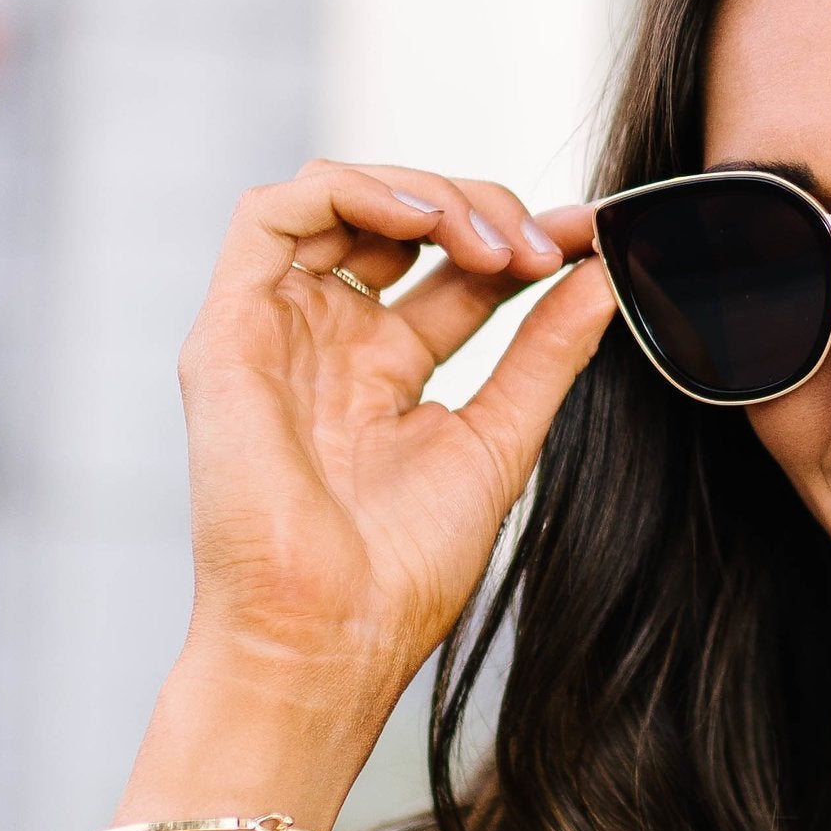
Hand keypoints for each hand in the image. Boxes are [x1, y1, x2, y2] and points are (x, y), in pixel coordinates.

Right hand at [172, 160, 616, 716]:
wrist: (327, 640)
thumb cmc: (399, 574)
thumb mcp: (499, 441)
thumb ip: (544, 354)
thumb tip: (602, 276)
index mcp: (382, 373)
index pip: (453, 270)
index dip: (521, 240)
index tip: (590, 241)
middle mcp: (324, 341)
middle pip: (397, 222)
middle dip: (481, 210)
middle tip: (545, 248)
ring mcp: (274, 332)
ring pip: (336, 198)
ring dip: (426, 194)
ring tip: (494, 242)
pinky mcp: (228, 332)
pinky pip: (270, 214)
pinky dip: (352, 190)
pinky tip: (424, 221)